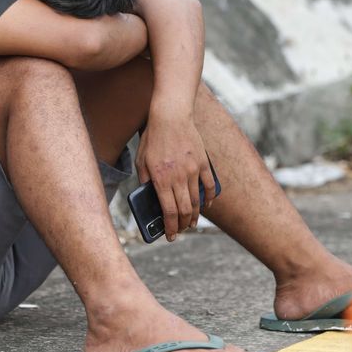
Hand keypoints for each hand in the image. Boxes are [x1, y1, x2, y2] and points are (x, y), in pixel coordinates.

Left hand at [136, 112, 216, 240]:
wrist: (171, 115)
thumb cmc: (153, 138)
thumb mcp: (142, 161)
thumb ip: (145, 181)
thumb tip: (150, 198)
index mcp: (161, 179)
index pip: (169, 212)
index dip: (170, 228)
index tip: (170, 236)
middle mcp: (178, 177)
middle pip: (184, 211)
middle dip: (182, 225)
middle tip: (180, 230)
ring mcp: (193, 170)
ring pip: (197, 201)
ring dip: (194, 215)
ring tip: (191, 222)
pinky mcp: (204, 163)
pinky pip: (209, 186)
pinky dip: (209, 199)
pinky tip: (206, 205)